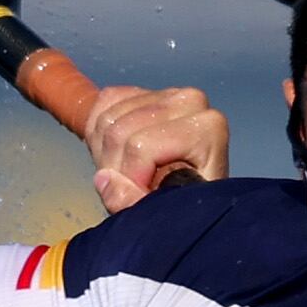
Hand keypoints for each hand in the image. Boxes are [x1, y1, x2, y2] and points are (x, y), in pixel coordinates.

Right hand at [83, 83, 227, 207]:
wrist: (186, 192)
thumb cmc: (187, 204)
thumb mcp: (167, 214)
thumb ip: (135, 203)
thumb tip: (105, 179)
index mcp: (207, 126)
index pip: (140, 147)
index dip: (132, 178)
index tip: (145, 195)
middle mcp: (190, 100)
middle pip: (118, 132)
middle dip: (114, 167)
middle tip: (133, 186)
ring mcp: (166, 92)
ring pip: (106, 119)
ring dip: (105, 154)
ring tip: (128, 175)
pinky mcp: (144, 91)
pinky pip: (104, 103)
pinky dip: (99, 133)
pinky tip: (119, 154)